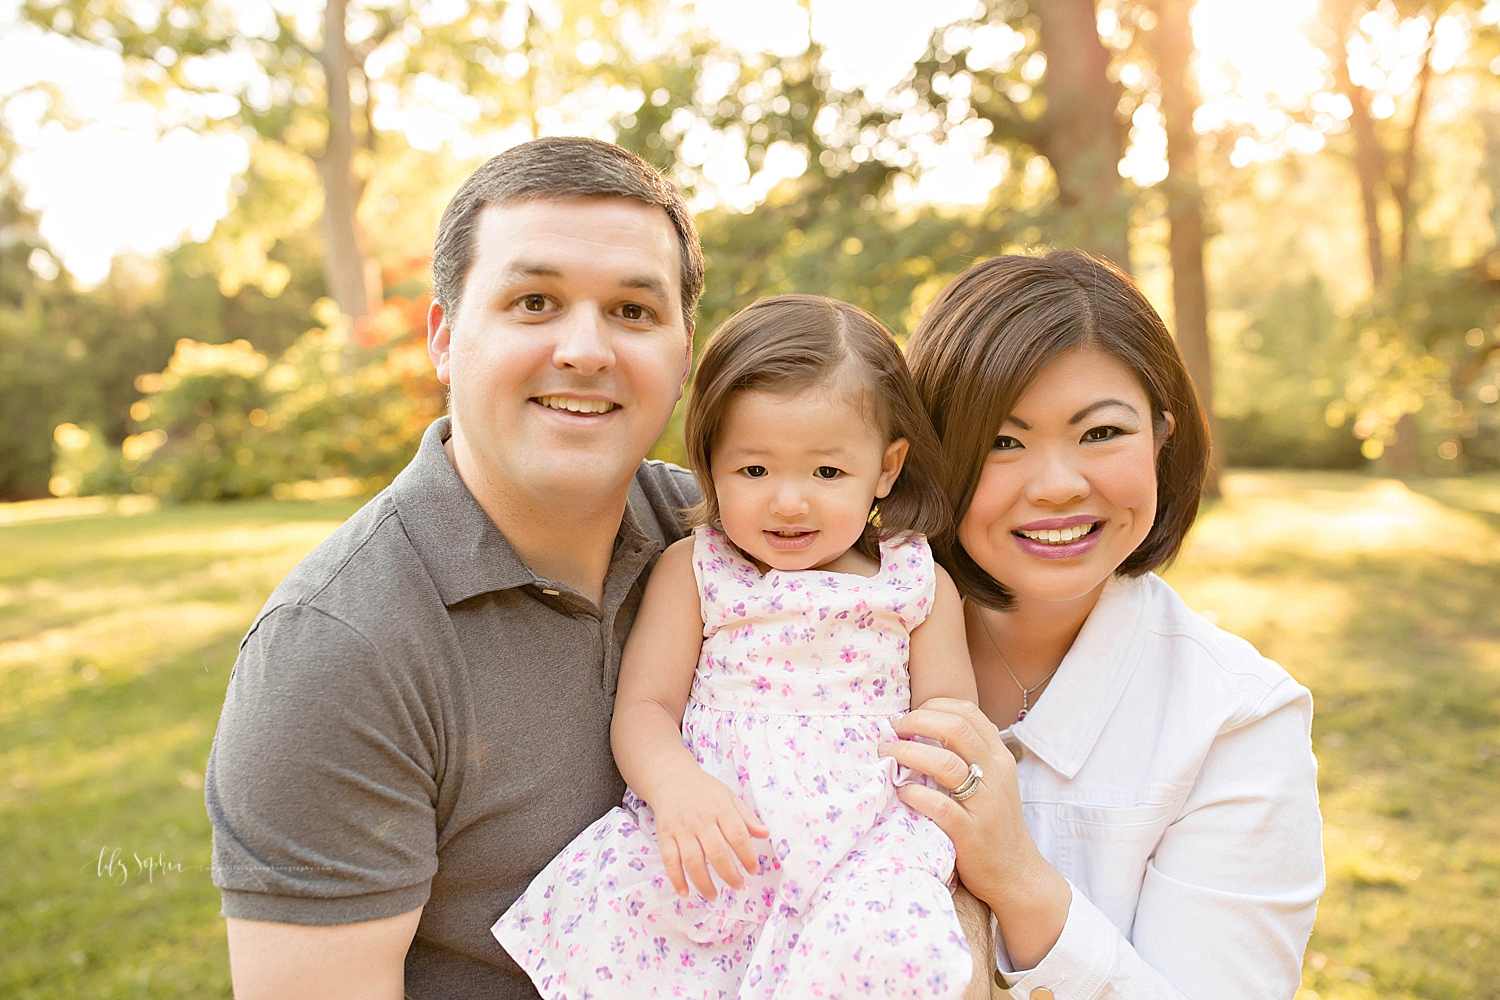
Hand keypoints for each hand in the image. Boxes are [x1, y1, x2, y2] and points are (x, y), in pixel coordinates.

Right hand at [648, 767, 769, 899]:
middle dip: (729, 874)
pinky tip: (685, 892)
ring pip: (693, 861)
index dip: (747, 856)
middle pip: (717, 852)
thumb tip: (766, 834)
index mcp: (720, 808)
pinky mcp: (664, 835)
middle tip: (738, 886)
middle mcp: (701, 819)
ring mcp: (681, 828)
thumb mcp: (729, 796)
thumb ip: (746, 817)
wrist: (671, 779)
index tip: (754, 870)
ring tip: (713, 896)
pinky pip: (669, 860)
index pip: (737, 836)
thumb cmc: (704, 791)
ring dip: (704, 883)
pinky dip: (676, 879)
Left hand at [881, 697, 1070, 967]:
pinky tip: (901, 792)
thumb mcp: (992, 781)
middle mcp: (996, 774)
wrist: (1017, 874)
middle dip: (918, 722)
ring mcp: (985, 804)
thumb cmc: (994, 823)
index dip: (935, 706)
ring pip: (945, 763)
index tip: (911, 714)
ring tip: (888, 753)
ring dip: (909, 753)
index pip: (969, 713)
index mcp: (1000, 757)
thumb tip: (923, 728)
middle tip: (893, 729)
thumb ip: (969, 755)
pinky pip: (940, 806)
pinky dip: (916, 795)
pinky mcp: (972, 833)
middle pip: (956, 729)